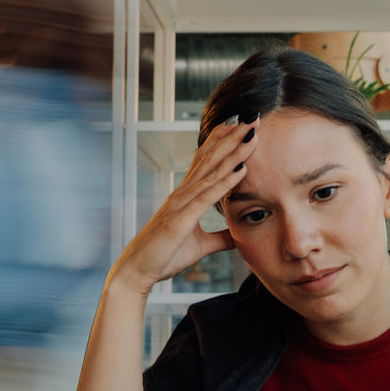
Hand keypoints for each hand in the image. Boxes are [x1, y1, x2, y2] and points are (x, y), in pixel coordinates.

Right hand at [111, 114, 258, 294]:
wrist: (137, 271)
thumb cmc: (163, 257)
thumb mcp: (200, 246)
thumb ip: (220, 238)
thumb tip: (239, 235)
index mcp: (185, 197)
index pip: (206, 161)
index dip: (222, 141)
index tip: (240, 126)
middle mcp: (182, 194)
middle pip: (210, 158)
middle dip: (233, 138)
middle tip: (252, 118)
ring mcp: (180, 204)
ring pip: (211, 172)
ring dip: (233, 152)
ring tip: (250, 135)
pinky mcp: (181, 219)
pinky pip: (207, 197)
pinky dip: (225, 182)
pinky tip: (240, 170)